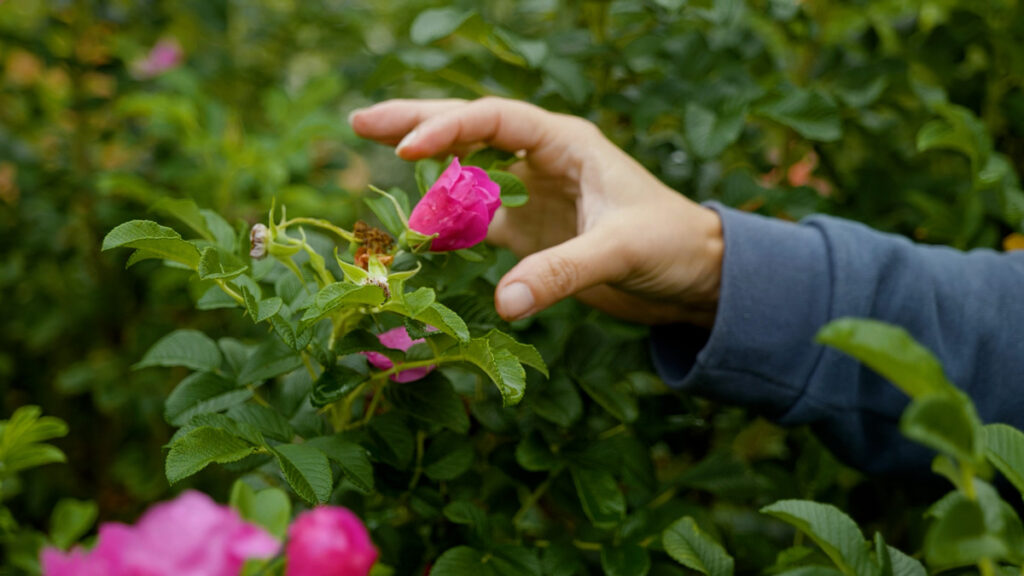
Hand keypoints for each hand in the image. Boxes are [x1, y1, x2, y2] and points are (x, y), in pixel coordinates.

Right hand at [349, 97, 722, 326]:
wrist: (698, 277)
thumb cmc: (674, 245)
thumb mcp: (620, 251)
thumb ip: (561, 273)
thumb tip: (503, 304)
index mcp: (566, 143)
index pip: (494, 121)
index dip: (448, 129)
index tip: (406, 150)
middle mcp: (545, 160)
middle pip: (471, 131)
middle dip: (418, 124)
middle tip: (362, 123)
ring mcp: (536, 195)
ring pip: (469, 173)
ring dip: (427, 173)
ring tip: (380, 162)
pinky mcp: (534, 233)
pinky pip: (480, 222)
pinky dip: (450, 226)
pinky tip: (421, 230)